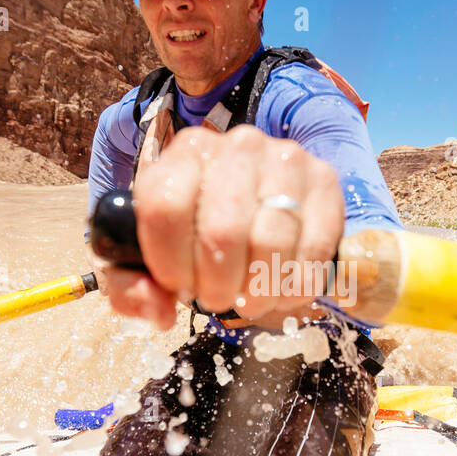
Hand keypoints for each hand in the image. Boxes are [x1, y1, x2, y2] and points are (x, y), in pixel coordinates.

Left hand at [103, 125, 344, 328]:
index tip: (178, 286)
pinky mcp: (325, 181)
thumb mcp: (149, 259)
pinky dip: (298, 285)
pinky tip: (284, 289)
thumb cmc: (197, 238)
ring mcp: (285, 159)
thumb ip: (132, 288)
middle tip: (218, 300)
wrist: (260, 209)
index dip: (169, 263)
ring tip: (252, 299)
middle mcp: (236, 146)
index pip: (164, 208)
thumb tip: (157, 310)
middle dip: (217, 286)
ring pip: (270, 243)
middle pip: (221, 232)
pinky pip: (315, 248)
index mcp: (184, 155)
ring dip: (259, 291)